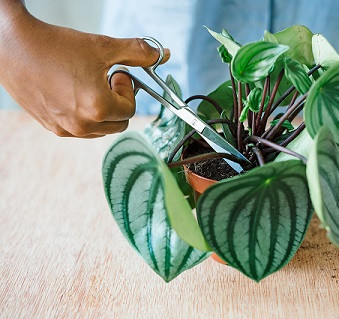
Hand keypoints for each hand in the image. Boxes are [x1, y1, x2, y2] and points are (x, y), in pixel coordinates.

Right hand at [0, 10, 168, 137]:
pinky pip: (81, 128)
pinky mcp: (52, 128)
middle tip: (105, 78)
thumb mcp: (103, 47)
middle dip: (118, 101)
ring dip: (103, 110)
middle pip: (119, 122)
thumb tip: (162, 54)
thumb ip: (137, 52)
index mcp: (97, 108)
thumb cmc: (56, 46)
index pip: (130, 109)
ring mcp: (65, 129)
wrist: (13, 46)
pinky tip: (72, 92)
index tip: (115, 72)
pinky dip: (85, 114)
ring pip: (101, 128)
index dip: (126, 87)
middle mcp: (82, 125)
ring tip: (87, 84)